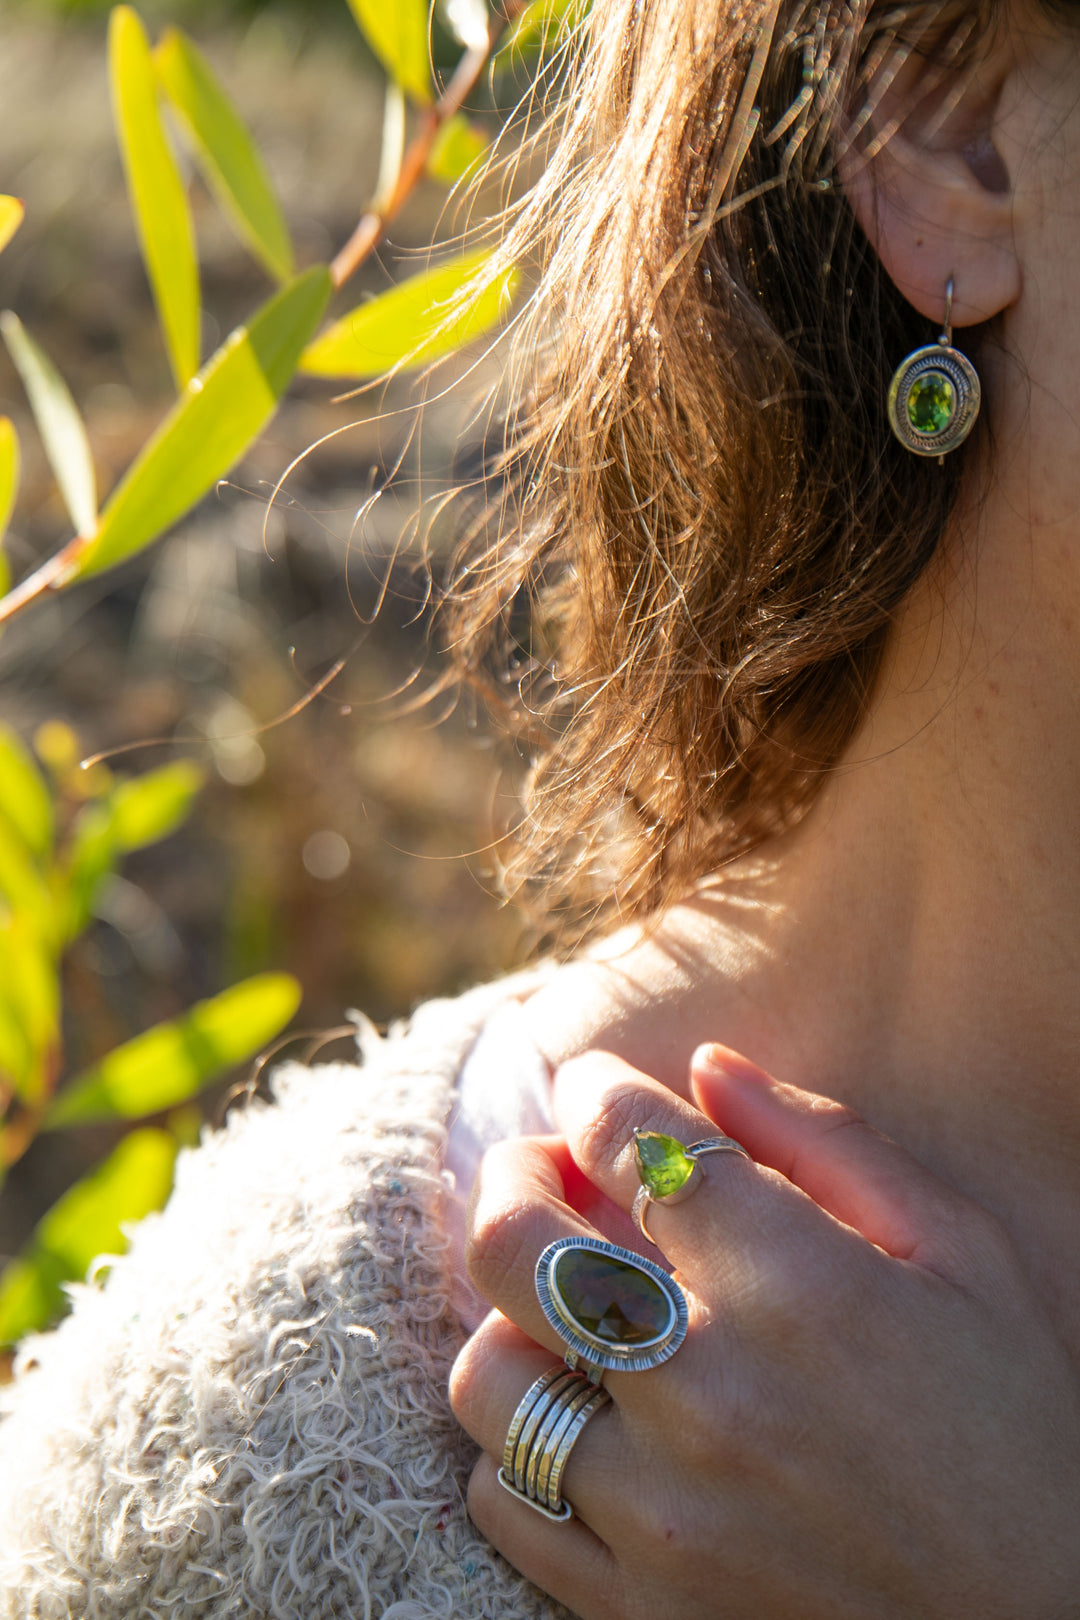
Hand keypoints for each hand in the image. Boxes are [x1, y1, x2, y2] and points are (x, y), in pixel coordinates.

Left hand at [449, 1046, 1079, 1619]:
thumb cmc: (1015, 1423)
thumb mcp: (961, 1253)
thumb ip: (827, 1143)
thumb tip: (706, 1067)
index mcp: (796, 1283)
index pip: (629, 1140)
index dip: (595, 1090)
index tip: (596, 1088)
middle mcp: (709, 1388)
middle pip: (514, 1240)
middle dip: (516, 1176)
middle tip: (545, 1172)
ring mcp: (660, 1506)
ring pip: (488, 1372)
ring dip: (511, 1316)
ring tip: (559, 1305)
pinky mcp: (637, 1603)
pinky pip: (503, 1499)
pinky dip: (518, 1444)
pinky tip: (580, 1419)